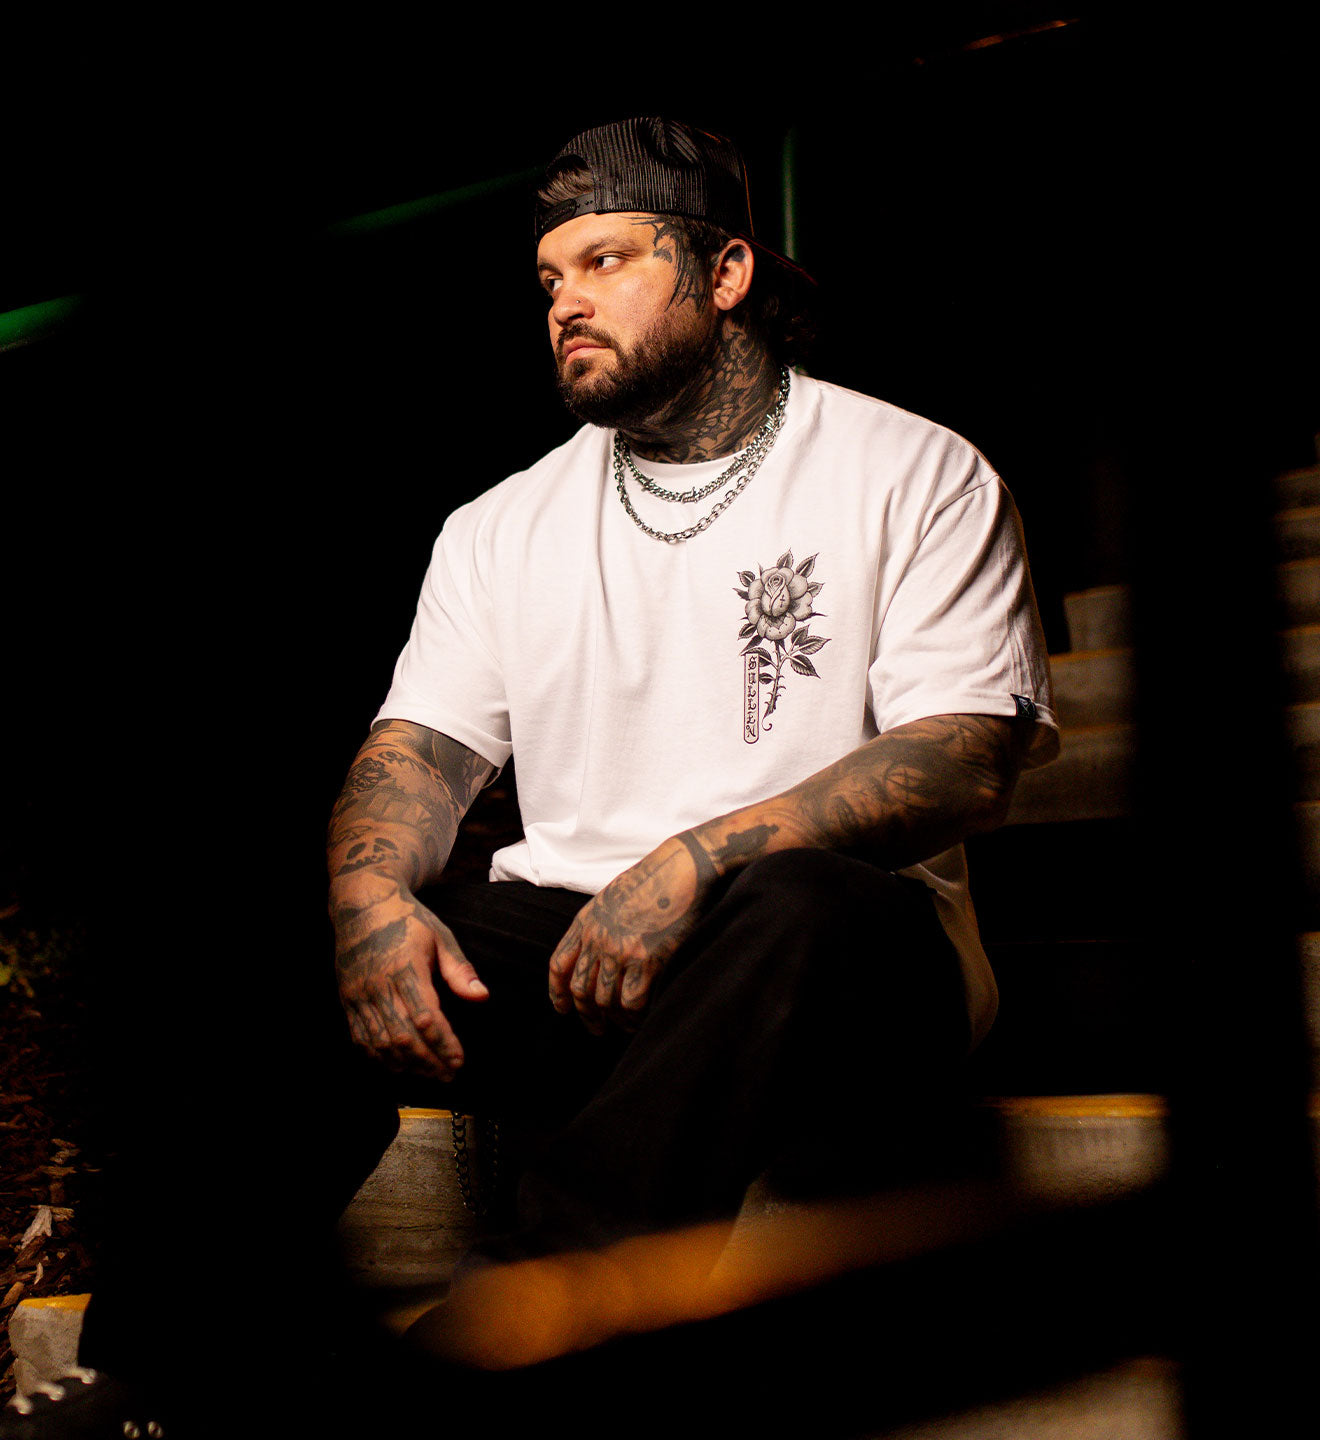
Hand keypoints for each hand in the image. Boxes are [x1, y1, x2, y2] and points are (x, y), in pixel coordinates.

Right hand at [332, 874, 487, 1078]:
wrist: (361, 903)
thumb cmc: (407, 919)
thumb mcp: (440, 936)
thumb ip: (460, 969)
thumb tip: (482, 997)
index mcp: (406, 967)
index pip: (427, 1017)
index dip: (444, 1044)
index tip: (459, 1061)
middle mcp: (379, 984)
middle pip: (404, 1036)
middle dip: (428, 1061)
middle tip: (448, 1076)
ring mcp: (359, 994)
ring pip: (380, 1042)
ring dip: (405, 1064)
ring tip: (428, 1074)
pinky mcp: (347, 999)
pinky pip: (360, 1037)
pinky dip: (378, 1057)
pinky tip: (397, 1065)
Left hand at [547, 834, 710, 1033]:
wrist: (681, 869)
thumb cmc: (653, 880)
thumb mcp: (611, 897)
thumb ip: (598, 925)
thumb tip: (596, 956)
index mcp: (586, 921)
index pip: (559, 964)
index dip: (558, 991)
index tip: (563, 1007)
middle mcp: (597, 938)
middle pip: (580, 989)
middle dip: (586, 1014)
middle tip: (596, 1027)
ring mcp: (621, 951)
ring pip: (604, 1000)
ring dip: (612, 1019)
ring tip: (622, 1025)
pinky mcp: (647, 960)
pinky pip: (631, 1002)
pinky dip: (633, 1016)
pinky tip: (639, 1018)